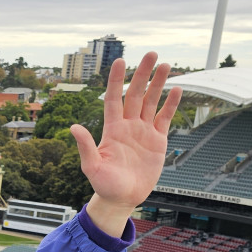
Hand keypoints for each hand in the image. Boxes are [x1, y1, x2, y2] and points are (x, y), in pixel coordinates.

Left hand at [72, 52, 182, 236]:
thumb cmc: (104, 185)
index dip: (117, 80)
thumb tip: (74, 127)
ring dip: (158, 84)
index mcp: (112, 129)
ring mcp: (143, 131)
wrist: (122, 198)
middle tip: (151, 53)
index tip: (121, 61)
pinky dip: (171, 104)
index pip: (114, 98)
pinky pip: (164, 118)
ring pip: (151, 101)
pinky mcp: (157, 140)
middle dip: (143, 74)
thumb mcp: (92, 167)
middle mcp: (128, 126)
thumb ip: (86, 146)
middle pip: (136, 94)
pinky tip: (177, 89)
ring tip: (165, 65)